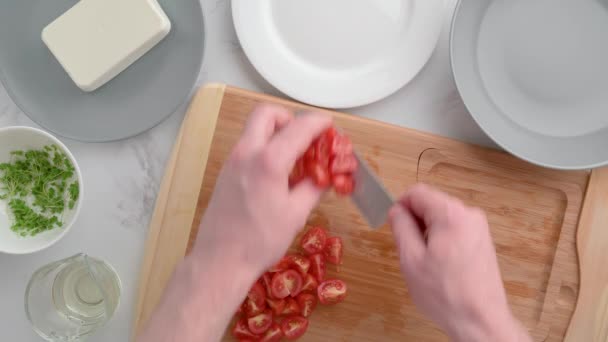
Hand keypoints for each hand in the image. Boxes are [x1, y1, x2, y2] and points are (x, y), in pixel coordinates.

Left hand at [138, 105, 330, 341]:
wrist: (220, 260)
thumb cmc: (260, 241)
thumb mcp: (296, 214)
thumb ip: (314, 188)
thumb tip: (327, 176)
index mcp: (268, 161)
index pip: (298, 127)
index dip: (318, 123)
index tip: (330, 126)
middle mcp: (246, 153)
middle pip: (266, 114)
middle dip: (289, 118)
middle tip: (305, 138)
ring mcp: (232, 161)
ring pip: (254, 129)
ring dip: (276, 133)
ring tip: (294, 157)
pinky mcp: (226, 173)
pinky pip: (247, 146)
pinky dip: (264, 147)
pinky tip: (277, 173)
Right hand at [389, 184, 530, 341]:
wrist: (479, 320)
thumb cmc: (445, 294)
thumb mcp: (411, 258)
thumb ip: (400, 227)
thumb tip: (396, 211)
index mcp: (450, 214)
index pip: (417, 192)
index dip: (400, 206)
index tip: (394, 225)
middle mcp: (469, 214)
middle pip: (431, 203)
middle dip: (415, 222)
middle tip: (409, 249)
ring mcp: (478, 228)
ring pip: (442, 217)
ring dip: (428, 233)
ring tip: (425, 261)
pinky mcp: (482, 241)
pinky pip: (454, 229)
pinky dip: (441, 240)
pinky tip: (439, 264)